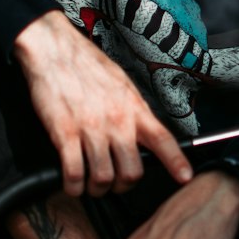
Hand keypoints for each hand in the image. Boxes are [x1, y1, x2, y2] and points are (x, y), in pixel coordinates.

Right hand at [12, 10, 192, 197]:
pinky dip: (73, 187)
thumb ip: (132, 110)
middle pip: (132, 172)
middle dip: (124, 186)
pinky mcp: (65, 134)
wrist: (54, 49)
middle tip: (115, 184)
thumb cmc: (85, 64)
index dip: (176, 162)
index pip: (163, 140)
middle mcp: (117, 121)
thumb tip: (140, 132)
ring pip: (104, 178)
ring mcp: (91, 129)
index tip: (184, 177)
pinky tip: (71, 183)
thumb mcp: (121, 83)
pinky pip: (74, 173)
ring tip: (91, 185)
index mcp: (134, 108)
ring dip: (97, 189)